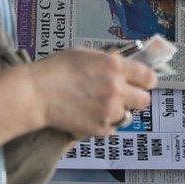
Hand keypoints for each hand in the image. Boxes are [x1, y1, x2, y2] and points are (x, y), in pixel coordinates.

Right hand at [28, 48, 156, 136]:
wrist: (35, 93)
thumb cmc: (55, 69)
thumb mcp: (84, 54)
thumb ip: (108, 61)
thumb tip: (123, 65)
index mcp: (114, 66)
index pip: (149, 77)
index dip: (144, 80)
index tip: (139, 82)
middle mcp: (117, 89)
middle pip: (144, 100)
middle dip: (134, 97)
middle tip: (119, 95)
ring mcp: (110, 111)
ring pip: (128, 114)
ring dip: (117, 111)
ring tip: (96, 105)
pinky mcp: (101, 129)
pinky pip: (111, 127)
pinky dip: (102, 123)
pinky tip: (86, 113)